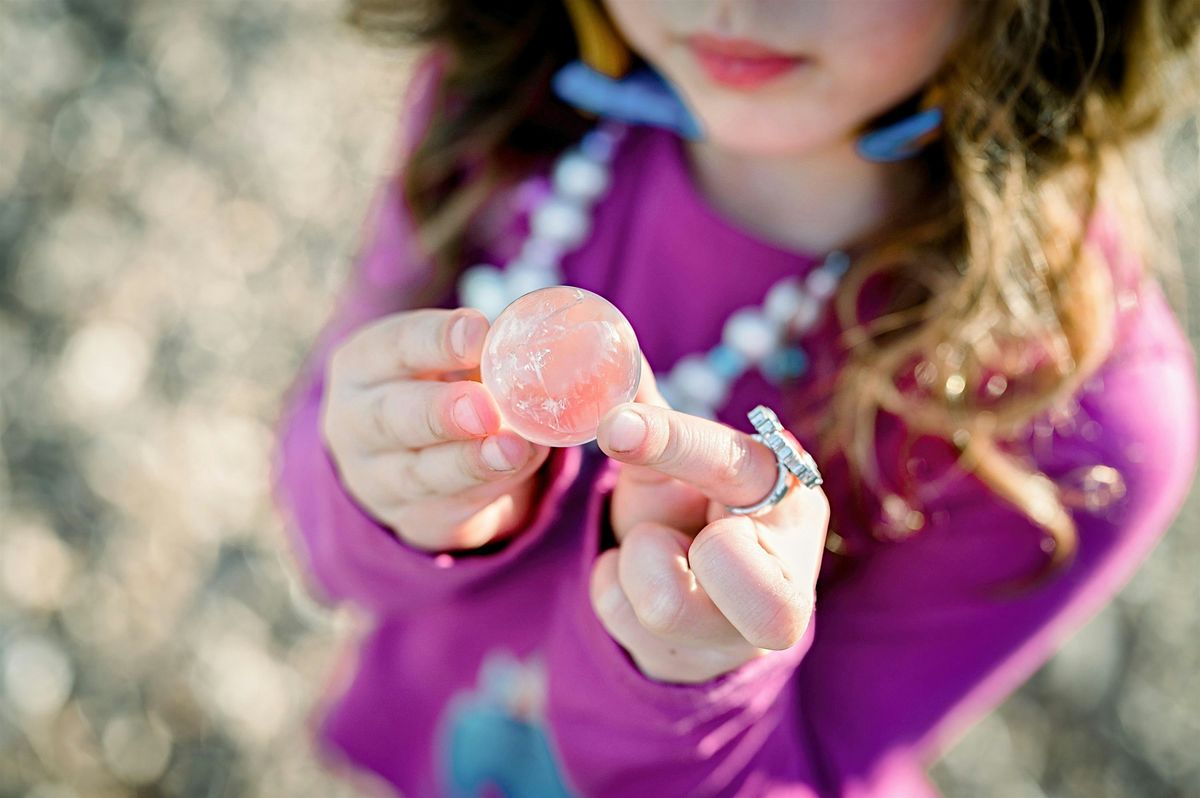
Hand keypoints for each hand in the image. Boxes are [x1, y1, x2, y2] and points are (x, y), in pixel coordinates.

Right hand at [320, 308, 550, 552]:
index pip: (393, 347)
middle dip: (440, 412)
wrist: (402, 461)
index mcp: (362, 365)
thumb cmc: (434, 387)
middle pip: (390, 418)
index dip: (436, 340)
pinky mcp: (415, 517)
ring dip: (471, 462)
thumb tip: (536, 351)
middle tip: (485, 407)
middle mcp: (357, 423)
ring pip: (420, 474)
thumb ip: (481, 354)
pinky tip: (520, 463)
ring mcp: (380, 478)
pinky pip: (453, 504)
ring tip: (512, 448)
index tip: (479, 332)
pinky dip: (493, 483)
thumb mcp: (442, 361)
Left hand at [588, 360, 828, 683]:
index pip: (740, 464)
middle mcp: (790, 564)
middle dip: (668, 541)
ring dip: (636, 566)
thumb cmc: (687, 510)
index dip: (675, 443)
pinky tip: (639, 589)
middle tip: (646, 530)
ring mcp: (751, 627)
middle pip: (730, 560)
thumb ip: (645, 408)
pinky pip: (623, 620)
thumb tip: (608, 340)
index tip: (615, 423)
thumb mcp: (670, 460)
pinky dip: (612, 594)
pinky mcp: (707, 662)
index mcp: (787, 492)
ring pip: (666, 603)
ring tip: (652, 553)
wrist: (692, 597)